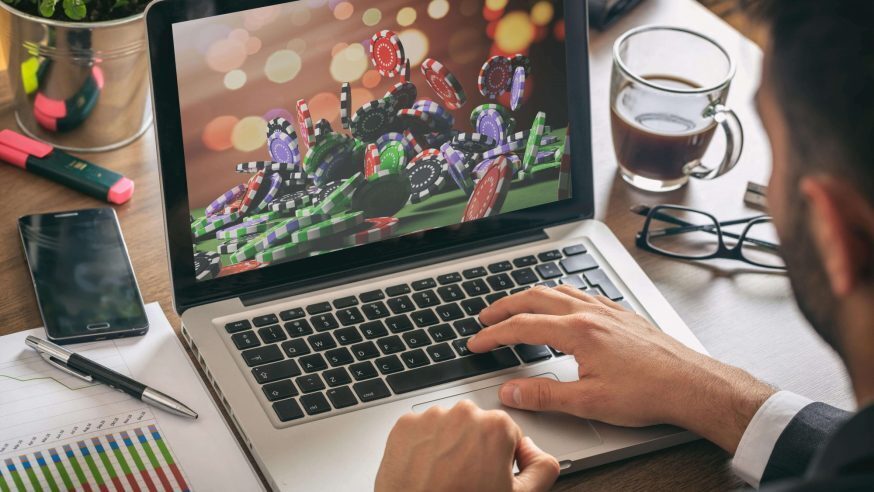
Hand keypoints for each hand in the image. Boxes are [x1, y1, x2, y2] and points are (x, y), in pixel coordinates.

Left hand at [376, 400, 559, 491]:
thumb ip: (542, 467)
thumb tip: (535, 451)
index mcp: (496, 426)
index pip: (507, 433)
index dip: (501, 457)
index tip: (490, 473)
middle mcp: (464, 413)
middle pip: (476, 426)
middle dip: (474, 447)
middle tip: (466, 479)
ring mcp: (431, 418)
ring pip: (447, 426)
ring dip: (448, 444)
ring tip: (444, 477)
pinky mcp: (405, 426)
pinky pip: (420, 430)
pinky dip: (423, 446)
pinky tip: (426, 470)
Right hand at [468, 285, 774, 452]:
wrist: (691, 384)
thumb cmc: (649, 392)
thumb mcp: (589, 402)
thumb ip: (544, 395)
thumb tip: (510, 392)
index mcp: (577, 331)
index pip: (522, 327)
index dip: (493, 335)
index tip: (476, 343)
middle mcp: (590, 313)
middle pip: (534, 298)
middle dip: (504, 306)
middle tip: (485, 317)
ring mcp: (606, 309)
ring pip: (558, 290)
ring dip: (530, 296)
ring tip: (515, 306)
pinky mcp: (620, 313)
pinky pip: (581, 292)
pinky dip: (559, 294)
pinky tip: (562, 303)